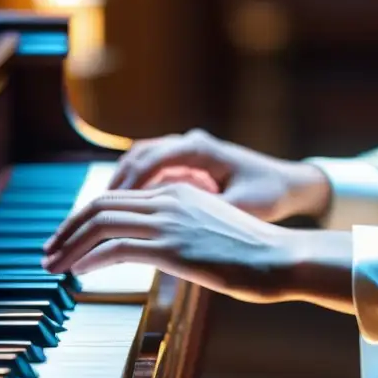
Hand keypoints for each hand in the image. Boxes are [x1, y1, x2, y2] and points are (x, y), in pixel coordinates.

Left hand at [42, 182, 353, 309]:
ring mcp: (169, 221)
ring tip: (53, 266)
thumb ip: (181, 236)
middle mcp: (168, 199)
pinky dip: (89, 259)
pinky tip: (78, 272)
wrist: (282, 258)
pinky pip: (116, 248)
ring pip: (101, 223)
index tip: (68, 238)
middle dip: (67, 229)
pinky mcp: (172, 247)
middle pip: (100, 205)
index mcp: (177, 192)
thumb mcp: (211, 235)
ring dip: (69, 245)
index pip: (117, 197)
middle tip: (48, 253)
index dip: (85, 217)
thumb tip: (160, 254)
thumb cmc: (254, 254)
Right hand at [110, 129, 330, 222]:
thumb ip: (205, 216)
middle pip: (133, 160)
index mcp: (199, 148)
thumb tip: (174, 234)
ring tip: (92, 221)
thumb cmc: (270, 195)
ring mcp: (184, 151)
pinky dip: (130, 192)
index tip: (103, 216)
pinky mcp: (185, 165)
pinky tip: (117, 218)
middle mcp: (187, 143)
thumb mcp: (241, 208)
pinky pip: (147, 174)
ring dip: (114, 192)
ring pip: (136, 164)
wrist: (291, 184)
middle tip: (86, 220)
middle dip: (107, 193)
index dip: (124, 190)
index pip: (148, 163)